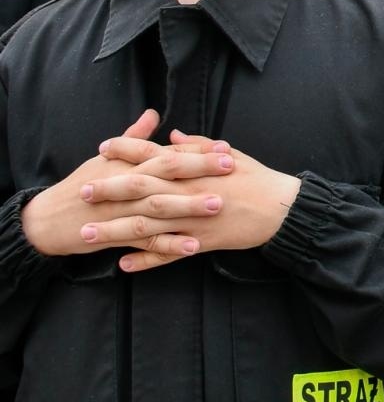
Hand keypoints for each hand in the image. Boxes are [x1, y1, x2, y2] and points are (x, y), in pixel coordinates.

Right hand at [19, 110, 229, 259]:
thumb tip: (153, 113)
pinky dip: (169, 244)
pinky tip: (194, 246)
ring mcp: (122, 211)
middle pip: (166, 174)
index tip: (224, 147)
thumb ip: (134, 137)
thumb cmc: (81, 185)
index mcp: (128, 164)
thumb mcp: (105, 158)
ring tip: (219, 204)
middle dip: (199, 170)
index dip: (195, 150)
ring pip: (159, 207)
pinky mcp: (117, 236)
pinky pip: (147, 241)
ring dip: (189, 206)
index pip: (166, 153)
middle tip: (231, 166)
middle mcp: (127, 184)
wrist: (48, 219)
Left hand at [106, 145, 301, 273]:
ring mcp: (194, 219)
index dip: (127, 150)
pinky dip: (147, 259)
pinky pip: (169, 253)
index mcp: (195, 168)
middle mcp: (189, 192)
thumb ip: (198, 146)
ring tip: (87, 234)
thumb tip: (171, 137)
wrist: (283, 208)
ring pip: (147, 225)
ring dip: (114, 231)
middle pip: (141, 190)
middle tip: (81, 191)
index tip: (102, 147)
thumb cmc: (257, 178)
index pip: (154, 154)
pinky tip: (124, 264)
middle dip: (108, 190)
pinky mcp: (203, 241)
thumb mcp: (230, 154)